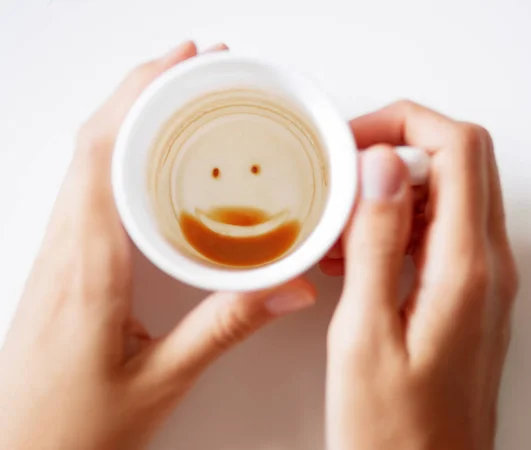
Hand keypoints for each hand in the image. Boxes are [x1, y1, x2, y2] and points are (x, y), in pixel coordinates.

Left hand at [0, 42, 315, 449]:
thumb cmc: (74, 430)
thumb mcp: (162, 382)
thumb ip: (225, 328)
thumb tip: (287, 289)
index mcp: (86, 268)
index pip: (103, 154)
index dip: (140, 97)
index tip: (182, 64)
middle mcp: (65, 249)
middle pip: (94, 141)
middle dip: (141, 89)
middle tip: (193, 64)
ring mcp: (59, 254)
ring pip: (87, 159)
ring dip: (129, 114)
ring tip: (177, 95)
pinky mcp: (65, 264)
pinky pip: (87, 187)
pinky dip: (119, 151)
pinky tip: (149, 158)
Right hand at [326, 101, 518, 449]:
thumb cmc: (392, 430)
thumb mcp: (365, 334)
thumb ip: (378, 243)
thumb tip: (383, 166)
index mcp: (466, 267)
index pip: (459, 147)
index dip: (406, 123)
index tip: (354, 139)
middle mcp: (488, 266)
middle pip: (461, 162)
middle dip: (399, 147)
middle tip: (342, 173)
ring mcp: (481, 281)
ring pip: (448, 196)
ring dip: (394, 193)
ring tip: (338, 228)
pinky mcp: (466, 297)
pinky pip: (439, 235)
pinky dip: (398, 226)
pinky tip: (353, 258)